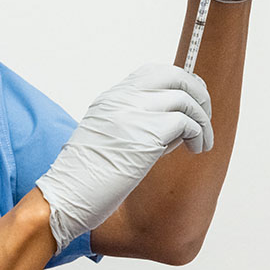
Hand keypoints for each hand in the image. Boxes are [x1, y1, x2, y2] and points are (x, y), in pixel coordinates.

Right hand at [33, 63, 212, 254]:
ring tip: (202, 142)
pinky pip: (186, 122)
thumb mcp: (103, 138)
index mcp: (110, 99)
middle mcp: (122, 99)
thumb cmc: (82, 179)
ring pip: (185, 98)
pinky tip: (196, 149)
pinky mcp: (146, 135)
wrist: (64, 197)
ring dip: (202, 120)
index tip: (190, 102)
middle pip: (174, 75)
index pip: (153, 73)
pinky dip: (198, 134)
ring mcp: (133, 113)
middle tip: (204, 116)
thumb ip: (130, 124)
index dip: (179, 84)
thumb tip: (169, 126)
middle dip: (198, 93)